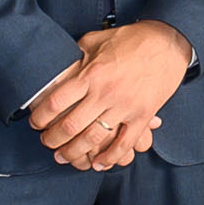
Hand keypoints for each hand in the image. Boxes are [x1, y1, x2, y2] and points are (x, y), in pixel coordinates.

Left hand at [32, 20, 189, 170]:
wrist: (167, 42)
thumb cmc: (131, 40)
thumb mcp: (97, 40)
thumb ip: (76, 54)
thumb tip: (59, 65)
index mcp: (91, 74)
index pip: (56, 102)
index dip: (40, 117)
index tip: (36, 123)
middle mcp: (105, 93)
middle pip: (71, 125)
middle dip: (53, 139)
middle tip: (46, 143)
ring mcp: (125, 106)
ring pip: (94, 139)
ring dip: (75, 152)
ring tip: (64, 157)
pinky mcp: (143, 115)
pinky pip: (124, 143)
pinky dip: (110, 158)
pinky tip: (98, 164)